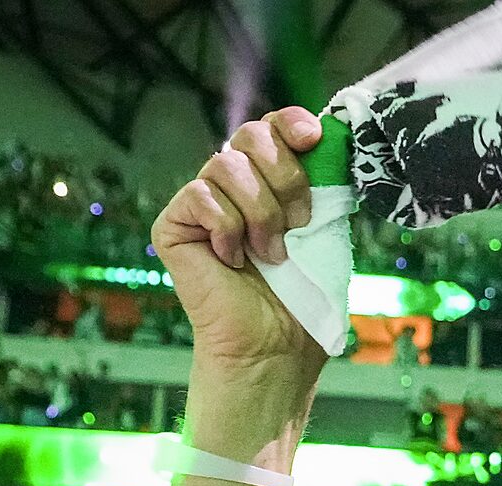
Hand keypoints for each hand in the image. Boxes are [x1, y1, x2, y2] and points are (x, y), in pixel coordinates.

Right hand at [152, 110, 325, 382]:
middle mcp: (231, 187)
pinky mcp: (173, 226)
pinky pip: (200, 196)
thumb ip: (320, 181)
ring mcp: (200, 205)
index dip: (289, 123)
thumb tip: (329, 135)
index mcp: (267, 182)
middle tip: (299, 220)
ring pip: (226, 164)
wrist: (275, 346)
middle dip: (283, 174)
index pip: (271, 127)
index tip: (312, 138)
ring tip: (270, 253)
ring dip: (260, 211)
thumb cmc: (302, 297)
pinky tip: (233, 261)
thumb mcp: (323, 228)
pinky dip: (226, 228)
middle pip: (250, 135)